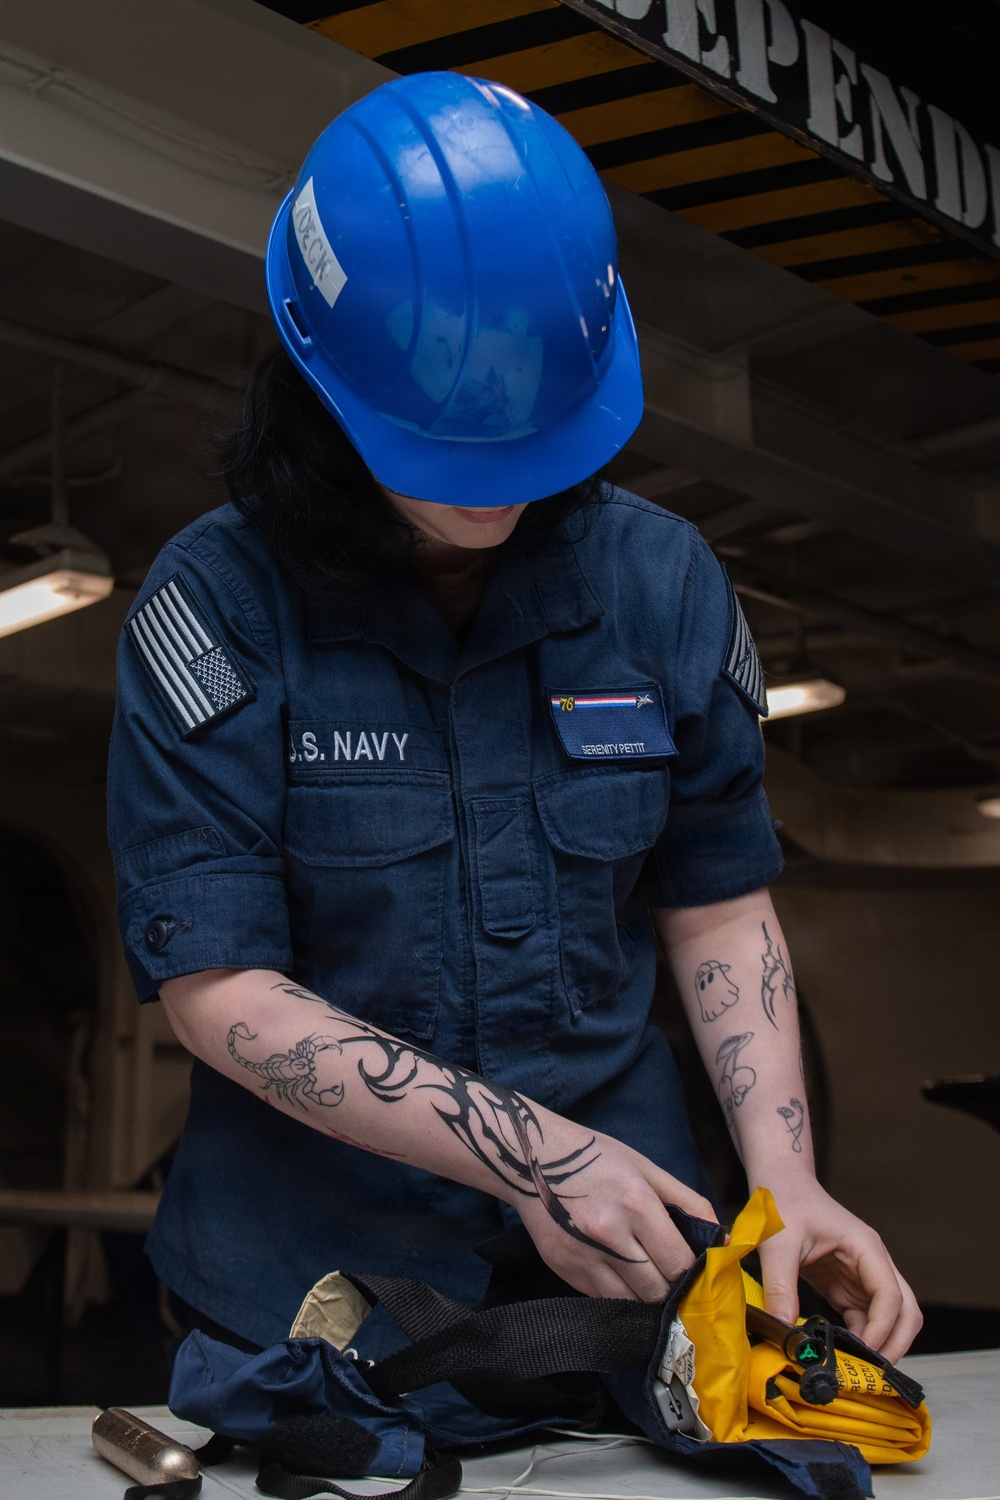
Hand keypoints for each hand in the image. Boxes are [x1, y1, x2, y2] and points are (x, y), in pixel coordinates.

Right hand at [516, 1128, 716, 1301]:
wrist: (532, 1160)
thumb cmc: (596, 1159)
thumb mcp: (646, 1168)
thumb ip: (689, 1203)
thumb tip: (722, 1240)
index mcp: (636, 1204)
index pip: (680, 1263)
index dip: (693, 1273)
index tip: (696, 1272)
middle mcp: (610, 1235)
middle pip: (658, 1290)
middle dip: (672, 1290)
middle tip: (675, 1281)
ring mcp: (584, 1257)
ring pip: (632, 1303)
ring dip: (647, 1297)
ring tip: (650, 1280)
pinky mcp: (564, 1271)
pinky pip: (604, 1299)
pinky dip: (620, 1294)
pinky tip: (622, 1275)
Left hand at [756, 1174, 921, 1364]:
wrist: (780, 1183)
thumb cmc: (784, 1202)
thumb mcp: (778, 1243)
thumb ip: (781, 1286)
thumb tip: (784, 1331)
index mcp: (865, 1248)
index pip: (891, 1296)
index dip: (881, 1329)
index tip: (862, 1354)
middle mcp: (872, 1263)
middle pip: (905, 1312)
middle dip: (894, 1344)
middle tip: (868, 1374)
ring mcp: (862, 1276)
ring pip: (890, 1319)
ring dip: (879, 1345)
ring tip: (852, 1371)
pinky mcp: (846, 1286)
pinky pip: (865, 1319)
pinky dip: (860, 1340)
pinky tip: (839, 1353)